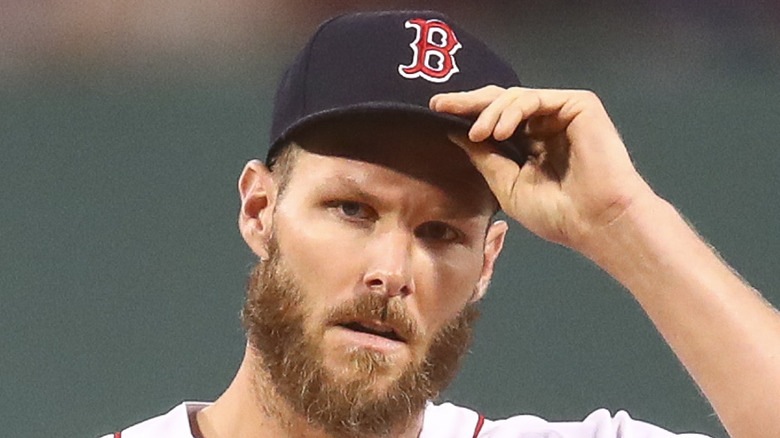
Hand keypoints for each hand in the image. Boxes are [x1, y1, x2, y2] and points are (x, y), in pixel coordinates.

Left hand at [430, 85, 655, 252]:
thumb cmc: (556, 213)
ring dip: (489, 112)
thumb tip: (454, 133)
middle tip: (440, 104)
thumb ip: (484, 157)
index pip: (494, 120)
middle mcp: (544, 125)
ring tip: (477, 133)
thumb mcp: (507, 185)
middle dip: (468, 101)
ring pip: (515, 97)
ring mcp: (561, 113)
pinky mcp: (578, 105)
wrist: (596, 222)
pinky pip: (535, 98)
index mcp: (530, 144)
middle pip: (500, 101)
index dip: (466, 114)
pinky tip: (498, 131)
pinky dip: (513, 110)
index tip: (435, 112)